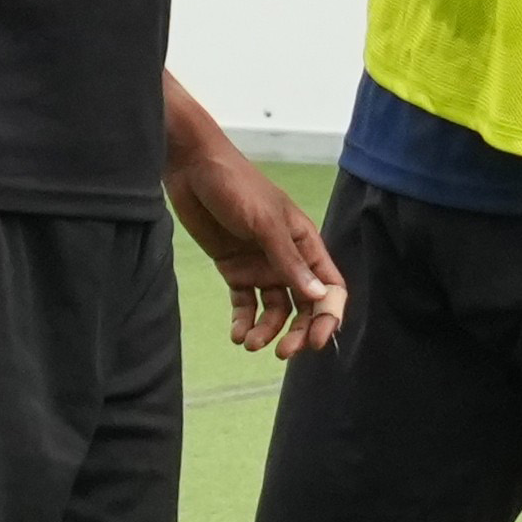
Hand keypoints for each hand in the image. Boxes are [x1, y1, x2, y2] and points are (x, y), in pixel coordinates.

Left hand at [164, 135, 343, 357]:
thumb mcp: (265, 223)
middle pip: (303, 305)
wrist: (193, 167)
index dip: (327, 316)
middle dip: (297, 331)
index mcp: (305, 244)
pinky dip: (243, 320)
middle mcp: (287, 259)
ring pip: (275, 309)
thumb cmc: (237, 186)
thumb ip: (289, 261)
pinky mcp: (234, 268)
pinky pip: (245, 303)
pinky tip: (236, 333)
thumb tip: (317, 296)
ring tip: (250, 343)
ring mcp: (260, 265)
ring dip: (267, 330)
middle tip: (283, 353)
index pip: (328, 288)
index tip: (316, 340)